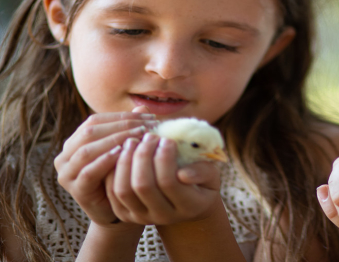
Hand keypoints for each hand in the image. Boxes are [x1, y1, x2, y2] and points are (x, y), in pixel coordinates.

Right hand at [54, 111, 156, 226]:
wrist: (118, 210)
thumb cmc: (122, 175)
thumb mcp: (126, 149)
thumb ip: (131, 129)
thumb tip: (143, 108)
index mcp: (76, 141)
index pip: (95, 120)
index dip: (122, 116)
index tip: (150, 116)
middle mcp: (66, 155)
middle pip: (90, 132)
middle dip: (121, 126)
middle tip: (147, 126)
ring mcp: (67, 173)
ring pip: (87, 150)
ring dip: (115, 140)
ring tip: (138, 136)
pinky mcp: (75, 189)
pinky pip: (87, 172)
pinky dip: (104, 161)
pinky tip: (121, 154)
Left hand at [105, 134, 222, 225]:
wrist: (186, 202)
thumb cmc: (201, 181)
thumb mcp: (211, 174)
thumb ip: (203, 171)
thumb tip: (183, 174)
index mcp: (189, 206)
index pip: (169, 182)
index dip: (164, 157)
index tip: (166, 139)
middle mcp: (164, 216)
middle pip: (143, 186)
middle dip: (143, 156)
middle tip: (148, 136)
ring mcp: (142, 217)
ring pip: (124, 190)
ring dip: (125, 161)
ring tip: (133, 141)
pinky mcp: (125, 214)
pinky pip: (112, 193)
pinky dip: (113, 170)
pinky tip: (122, 153)